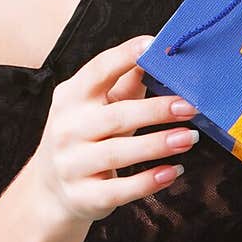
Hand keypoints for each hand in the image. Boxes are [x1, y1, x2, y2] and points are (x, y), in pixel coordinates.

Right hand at [29, 33, 200, 224]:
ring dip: (158, 144)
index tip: (154, 45)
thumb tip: (158, 56)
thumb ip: (125, 85)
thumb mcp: (95, 107)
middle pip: (116, 116)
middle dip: (156, 110)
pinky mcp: (84, 196)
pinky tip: (173, 172)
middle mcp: (67, 128)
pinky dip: (149, 181)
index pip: (98, 71)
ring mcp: (72, 164)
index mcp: (71, 97)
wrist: (50, 189)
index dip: (125, 56)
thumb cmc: (85, 137)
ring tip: (190, 138)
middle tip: (190, 107)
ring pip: (119, 153)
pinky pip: (120, 189)